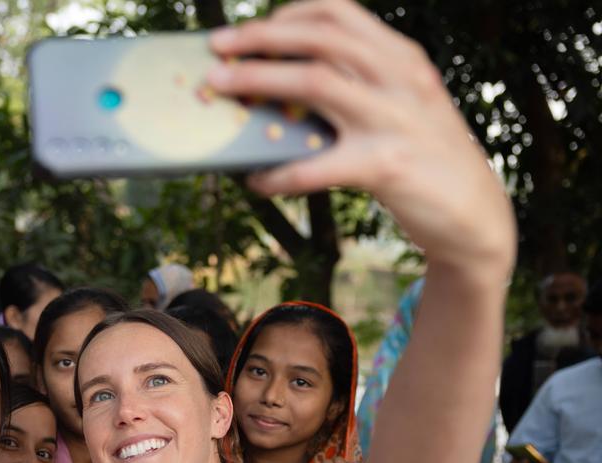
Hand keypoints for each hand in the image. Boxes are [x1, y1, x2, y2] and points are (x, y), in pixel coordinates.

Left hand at [207, 0, 514, 270]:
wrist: (475, 214)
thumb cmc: (423, 157)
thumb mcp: (402, 105)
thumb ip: (359, 86)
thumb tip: (279, 85)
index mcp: (402, 58)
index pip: (341, 13)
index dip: (288, 14)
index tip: (250, 29)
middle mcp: (401, 78)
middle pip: (321, 38)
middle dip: (261, 38)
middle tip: (217, 48)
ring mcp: (395, 119)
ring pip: (315, 83)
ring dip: (258, 80)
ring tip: (220, 88)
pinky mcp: (385, 165)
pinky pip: (315, 166)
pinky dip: (278, 173)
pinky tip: (255, 180)